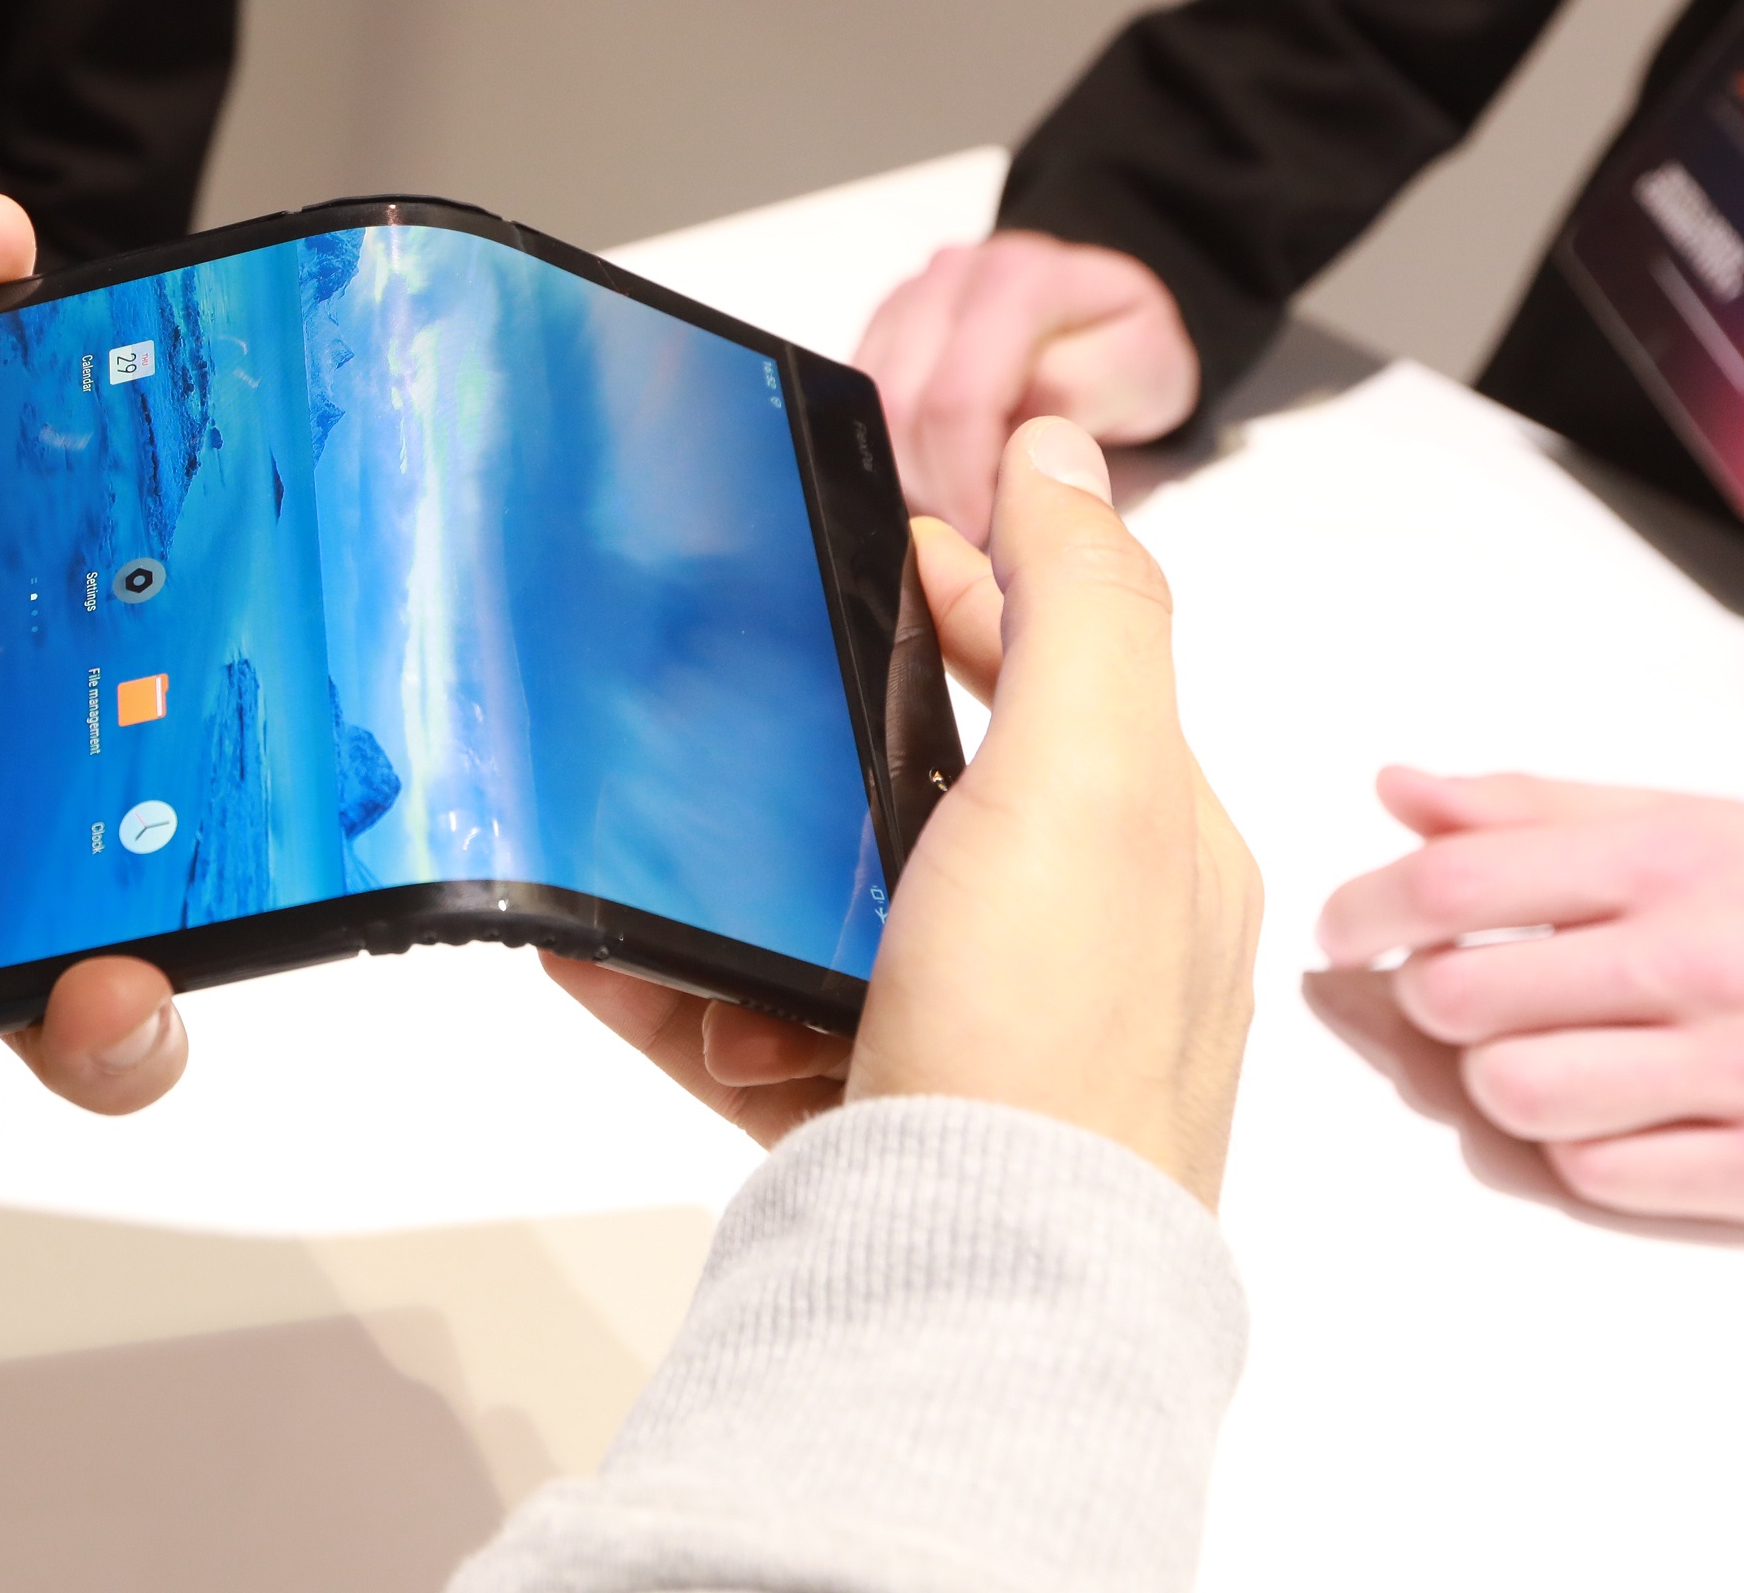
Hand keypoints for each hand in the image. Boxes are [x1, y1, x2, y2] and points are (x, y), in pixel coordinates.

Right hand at [553, 418, 1262, 1207]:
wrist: (983, 1291)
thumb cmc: (1051, 1042)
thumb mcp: (1087, 776)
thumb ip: (1080, 602)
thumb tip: (1068, 452)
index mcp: (1151, 845)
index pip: (1062, 665)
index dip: (965, 588)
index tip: (861, 543)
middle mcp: (1076, 941)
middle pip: (924, 790)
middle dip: (814, 747)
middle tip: (713, 712)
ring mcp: (973, 1034)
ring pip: (823, 913)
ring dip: (726, 879)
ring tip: (644, 864)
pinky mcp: (875, 1116)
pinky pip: (746, 1024)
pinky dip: (669, 987)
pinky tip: (592, 959)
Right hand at [852, 232, 1198, 543]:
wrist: (1108, 338)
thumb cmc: (1129, 361)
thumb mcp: (1144, 381)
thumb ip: (1081, 399)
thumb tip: (1025, 439)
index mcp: (1019, 281)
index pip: (956, 399)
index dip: (965, 482)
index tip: (990, 538)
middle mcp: (953, 277)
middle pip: (900, 408)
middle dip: (933, 488)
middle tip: (977, 537)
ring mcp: (909, 300)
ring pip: (870, 413)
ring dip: (912, 476)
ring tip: (966, 507)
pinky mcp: (881, 331)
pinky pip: (860, 410)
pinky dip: (897, 458)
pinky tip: (943, 479)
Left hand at [1318, 771, 1743, 1227]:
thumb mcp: (1679, 826)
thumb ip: (1527, 809)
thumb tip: (1400, 791)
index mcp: (1667, 862)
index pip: (1455, 883)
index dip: (1366, 909)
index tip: (1344, 931)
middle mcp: (1701, 963)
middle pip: (1461, 1001)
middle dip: (1426, 1004)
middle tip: (1444, 998)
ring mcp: (1740, 1073)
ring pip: (1513, 1097)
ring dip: (1496, 1083)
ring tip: (1532, 1054)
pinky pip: (1592, 1176)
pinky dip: (1573, 1151)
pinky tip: (1607, 1110)